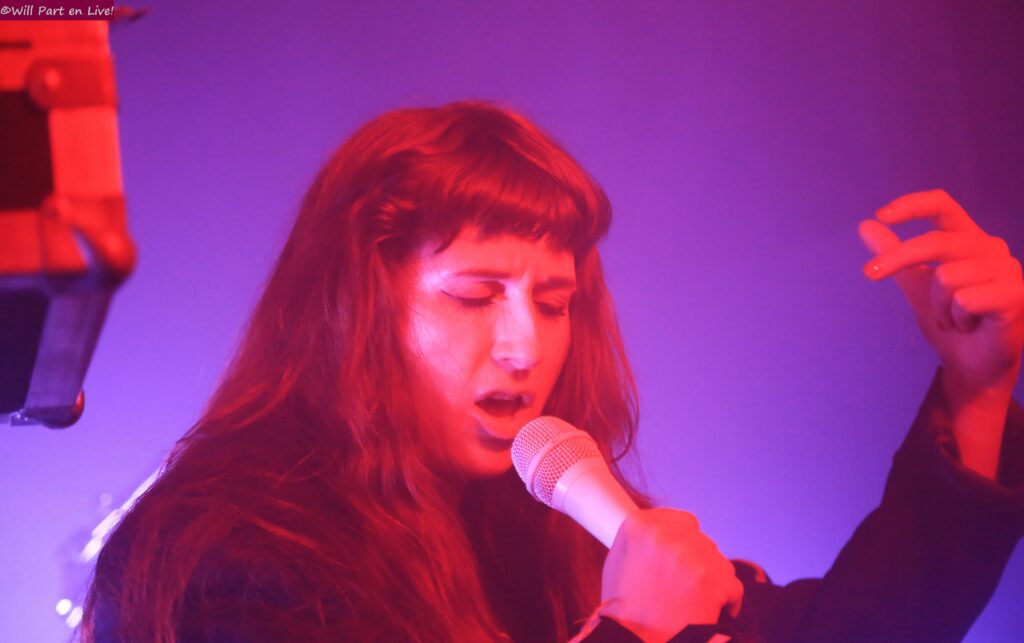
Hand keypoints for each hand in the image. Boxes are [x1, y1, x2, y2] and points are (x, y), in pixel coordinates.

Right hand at [599, 508, 742, 642]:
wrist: (632, 639)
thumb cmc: (624, 606)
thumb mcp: (620, 559)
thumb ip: (645, 539)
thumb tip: (668, 531)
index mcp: (640, 525)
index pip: (684, 521)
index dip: (687, 543)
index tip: (685, 561)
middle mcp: (665, 534)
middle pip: (703, 541)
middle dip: (699, 563)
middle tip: (685, 588)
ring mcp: (691, 556)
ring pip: (719, 563)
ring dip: (712, 580)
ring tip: (693, 602)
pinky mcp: (712, 580)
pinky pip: (732, 587)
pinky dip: (726, 602)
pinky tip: (710, 612)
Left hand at [858, 190, 1023, 392]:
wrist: (972, 364)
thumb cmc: (950, 321)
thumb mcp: (915, 285)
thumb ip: (894, 255)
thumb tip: (865, 225)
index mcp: (968, 240)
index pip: (943, 206)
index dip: (912, 205)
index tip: (881, 215)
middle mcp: (991, 248)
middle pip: (936, 240)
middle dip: (897, 259)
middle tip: (870, 274)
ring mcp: (1008, 270)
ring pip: (947, 276)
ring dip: (936, 306)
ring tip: (951, 319)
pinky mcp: (1015, 295)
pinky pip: (965, 300)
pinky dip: (956, 318)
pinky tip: (968, 326)